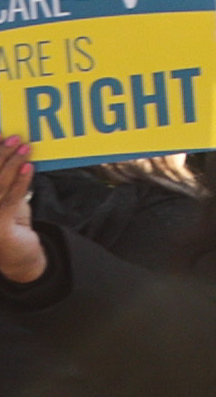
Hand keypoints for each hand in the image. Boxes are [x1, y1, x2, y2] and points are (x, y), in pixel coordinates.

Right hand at [0, 134, 39, 288]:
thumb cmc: (10, 224)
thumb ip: (5, 180)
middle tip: (12, 137)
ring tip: (24, 146)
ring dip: (11, 163)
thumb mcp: (5, 200)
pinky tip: (30, 167)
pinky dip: (21, 181)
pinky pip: (11, 199)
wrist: (19, 259)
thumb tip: (13, 148)